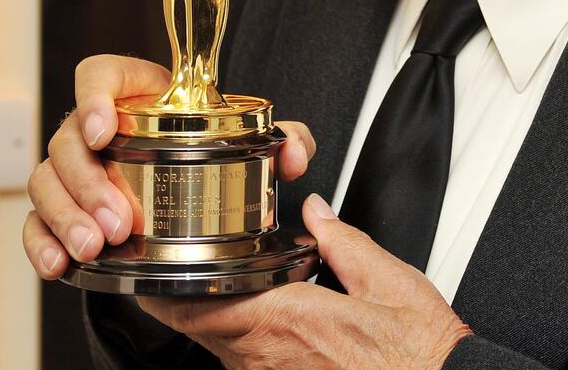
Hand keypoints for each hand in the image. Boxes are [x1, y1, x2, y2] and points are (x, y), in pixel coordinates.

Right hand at [22, 54, 315, 279]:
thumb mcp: (248, 139)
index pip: (100, 75)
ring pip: (49, 180)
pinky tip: (60, 262)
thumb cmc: (210, 149)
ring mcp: (78, 168)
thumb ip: (283, 137)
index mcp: (137, 95)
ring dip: (68, 214)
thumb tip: (295, 151)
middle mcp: (98, 127)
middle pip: (70, 139)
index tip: (106, 127)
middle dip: (88, 181)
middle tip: (118, 218)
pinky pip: (37, 220)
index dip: (95, 95)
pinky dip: (43, 242)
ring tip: (97, 244)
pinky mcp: (66, 208)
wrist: (193, 194)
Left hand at [138, 194, 471, 369]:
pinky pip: (243, 360)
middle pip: (198, 328)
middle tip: (166, 267)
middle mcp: (269, 358)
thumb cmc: (419, 352)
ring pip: (217, 345)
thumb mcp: (388, 280)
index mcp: (288, 320)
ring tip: (206, 281)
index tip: (147, 267)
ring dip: (205, 314)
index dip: (164, 287)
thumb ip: (344, 240)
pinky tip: (250, 313)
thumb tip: (319, 212)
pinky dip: (233, 333)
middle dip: (176, 297)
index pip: (202, 305)